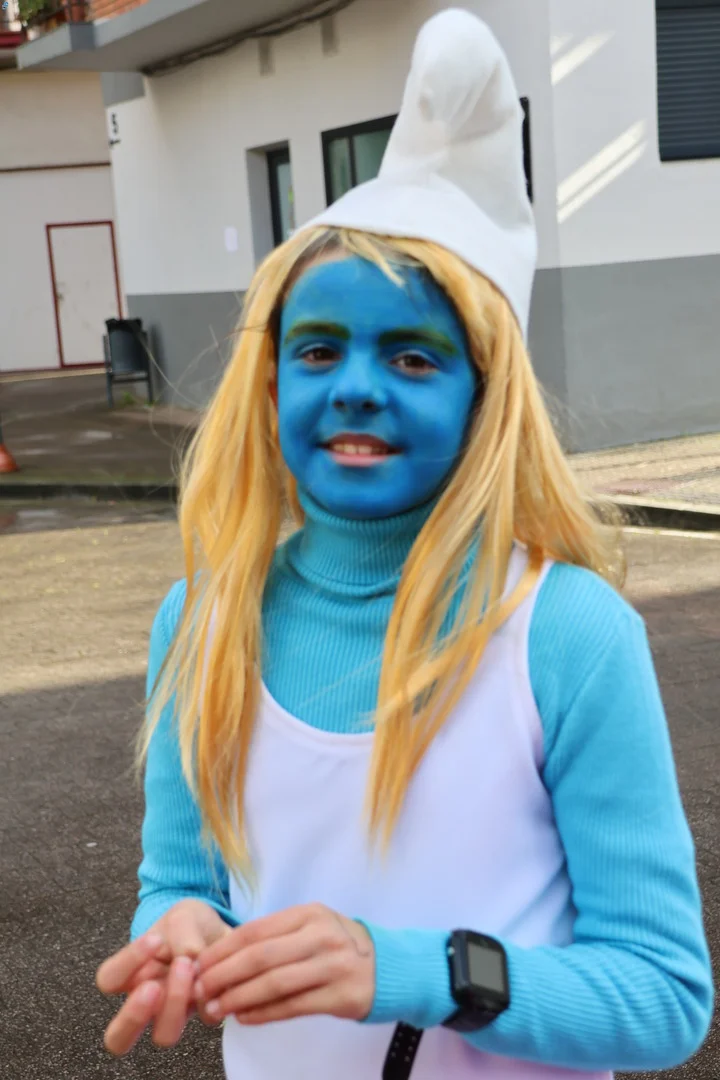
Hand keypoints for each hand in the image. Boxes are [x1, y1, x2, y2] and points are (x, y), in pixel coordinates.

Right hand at [96, 899, 231, 1055]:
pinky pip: (206, 1017)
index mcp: (131, 975)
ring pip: (164, 1035)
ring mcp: (174, 1013)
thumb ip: (181, 936)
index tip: (154, 940)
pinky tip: (219, 972)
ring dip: (176, 1003)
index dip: (126, 963)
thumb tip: (190, 959)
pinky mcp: (205, 1012)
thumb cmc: (188, 925)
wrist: (217, 930)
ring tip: (190, 969)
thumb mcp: (182, 918)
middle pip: (118, 1037)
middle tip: (153, 987)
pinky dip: (213, 995)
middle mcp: (147, 1002)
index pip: (109, 979)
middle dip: (133, 1016)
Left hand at [194, 902, 374, 1025]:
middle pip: (260, 957)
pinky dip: (264, 1013)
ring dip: (239, 998)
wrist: (386, 966)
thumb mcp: (310, 927)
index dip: (222, 950)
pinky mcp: (341, 995)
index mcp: (308, 914)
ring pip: (274, 984)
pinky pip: (293, 1006)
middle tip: (201, 990)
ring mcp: (333, 965)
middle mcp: (321, 935)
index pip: (255, 931)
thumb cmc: (336, 945)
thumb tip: (224, 957)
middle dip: (224, 975)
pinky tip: (244, 1017)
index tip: (199, 965)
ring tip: (217, 1008)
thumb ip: (275, 937)